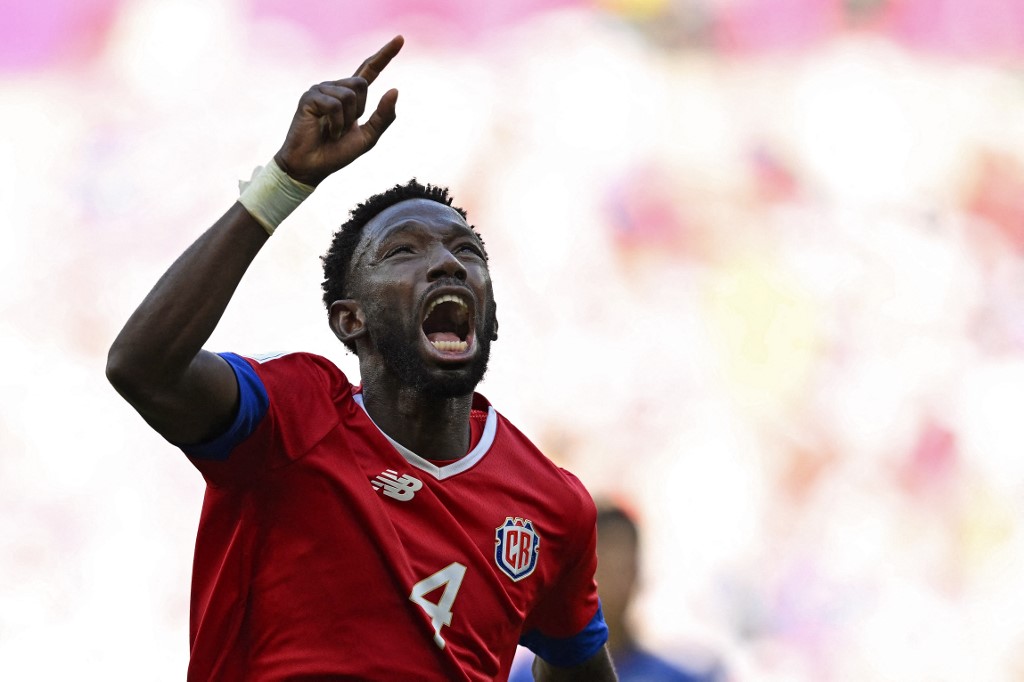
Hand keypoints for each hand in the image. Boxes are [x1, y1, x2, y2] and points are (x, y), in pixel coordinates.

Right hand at [274, 35, 403, 186]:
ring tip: (333, 131)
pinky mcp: (309, 97)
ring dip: (346, 120)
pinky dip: (335, 123)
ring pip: (349, 94)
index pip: (370, 70)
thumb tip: (394, 89)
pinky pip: (334, 105)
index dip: (385, 55)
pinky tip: (325, 131)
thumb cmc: (337, 153)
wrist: (312, 166)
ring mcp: (321, 90)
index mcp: (351, 95)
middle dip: (359, 110)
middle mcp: (335, 88)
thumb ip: (383, 116)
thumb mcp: (368, 137)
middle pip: (361, 84)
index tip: (400, 39)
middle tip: (343, 128)